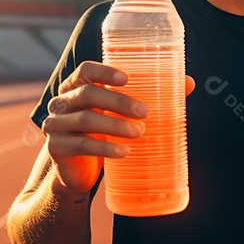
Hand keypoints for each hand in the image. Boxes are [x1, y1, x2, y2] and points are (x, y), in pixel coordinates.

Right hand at [41, 62, 195, 196]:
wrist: (78, 173)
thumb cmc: (102, 135)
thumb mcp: (119, 115)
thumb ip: (150, 97)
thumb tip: (188, 83)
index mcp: (75, 88)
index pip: (85, 70)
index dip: (104, 71)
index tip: (127, 78)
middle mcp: (61, 103)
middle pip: (87, 94)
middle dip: (117, 101)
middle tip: (144, 112)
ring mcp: (55, 125)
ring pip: (85, 120)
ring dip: (114, 125)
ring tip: (139, 133)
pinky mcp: (56, 148)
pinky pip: (81, 145)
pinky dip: (105, 148)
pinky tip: (124, 152)